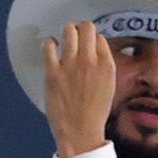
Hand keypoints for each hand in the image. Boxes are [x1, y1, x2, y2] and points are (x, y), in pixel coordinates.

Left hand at [43, 21, 114, 157]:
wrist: (79, 130)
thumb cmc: (95, 111)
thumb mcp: (108, 84)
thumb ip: (103, 65)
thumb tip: (94, 50)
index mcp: (106, 64)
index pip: (99, 37)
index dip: (92, 39)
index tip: (87, 44)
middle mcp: (90, 60)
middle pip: (86, 27)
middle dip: (80, 29)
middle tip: (75, 36)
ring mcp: (70, 64)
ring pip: (69, 30)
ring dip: (66, 32)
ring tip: (64, 38)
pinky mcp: (53, 71)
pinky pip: (49, 46)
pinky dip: (49, 42)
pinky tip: (50, 46)